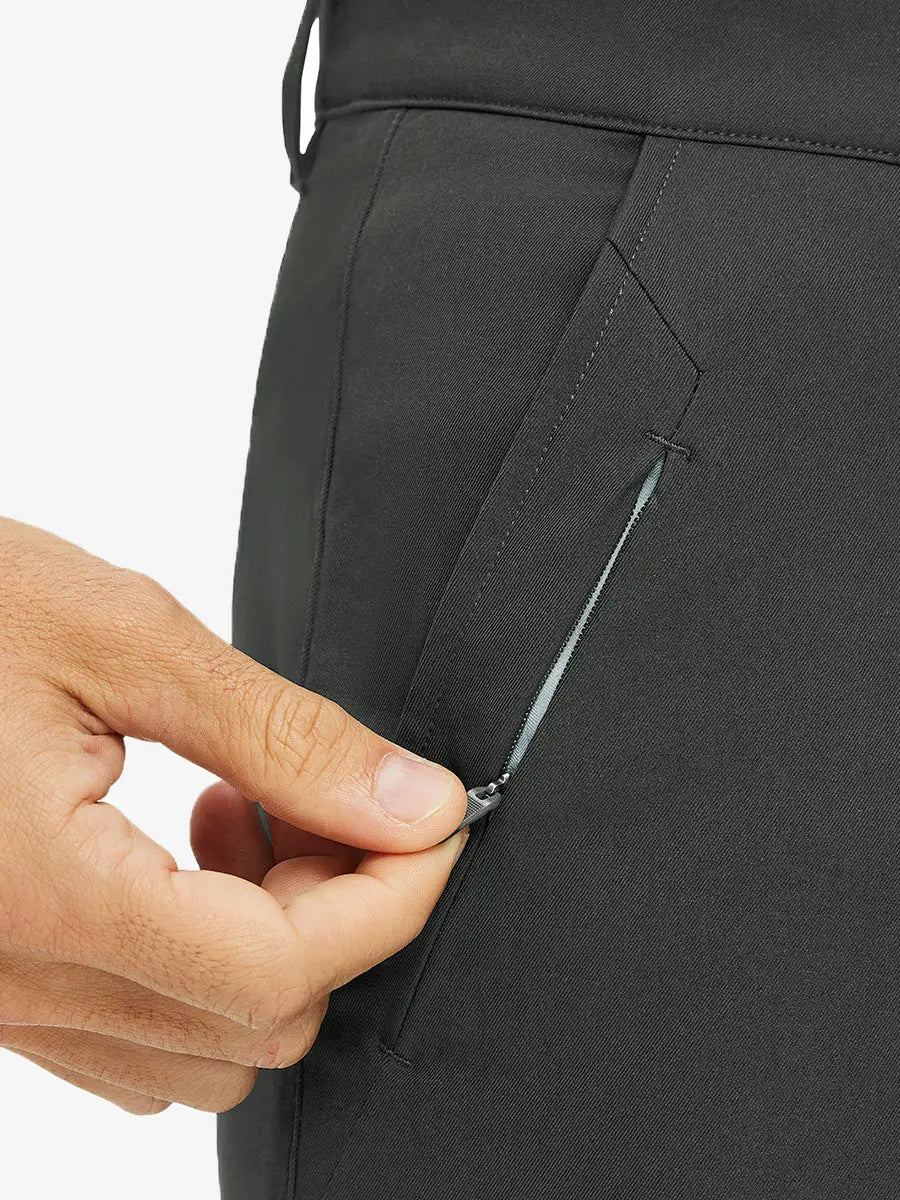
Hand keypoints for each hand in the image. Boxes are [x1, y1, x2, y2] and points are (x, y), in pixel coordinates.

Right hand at [0, 518, 465, 1113]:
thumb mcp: (124, 637)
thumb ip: (284, 736)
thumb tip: (415, 802)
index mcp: (49, 893)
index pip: (283, 968)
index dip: (393, 898)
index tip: (433, 821)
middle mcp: (14, 979)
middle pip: (258, 1021)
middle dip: (337, 911)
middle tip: (327, 799)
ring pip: (206, 1046)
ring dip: (271, 938)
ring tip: (246, 812)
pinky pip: (137, 1035)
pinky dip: (203, 960)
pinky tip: (185, 852)